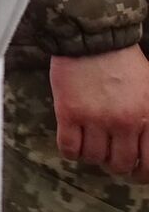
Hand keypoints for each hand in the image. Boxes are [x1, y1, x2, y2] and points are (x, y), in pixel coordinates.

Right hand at [51, 46, 148, 180]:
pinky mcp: (69, 112)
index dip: (140, 173)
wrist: (93, 38)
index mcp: (148, 117)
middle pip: (119, 164)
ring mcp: (95, 119)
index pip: (148, 163)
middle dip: (114, 165)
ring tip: (90, 144)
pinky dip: (70, 151)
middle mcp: (124, 123)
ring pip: (94, 158)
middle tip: (109, 156)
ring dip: (92, 156)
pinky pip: (69, 147)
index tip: (134, 171)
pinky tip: (72, 143)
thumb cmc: (125, 62)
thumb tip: (147, 141)